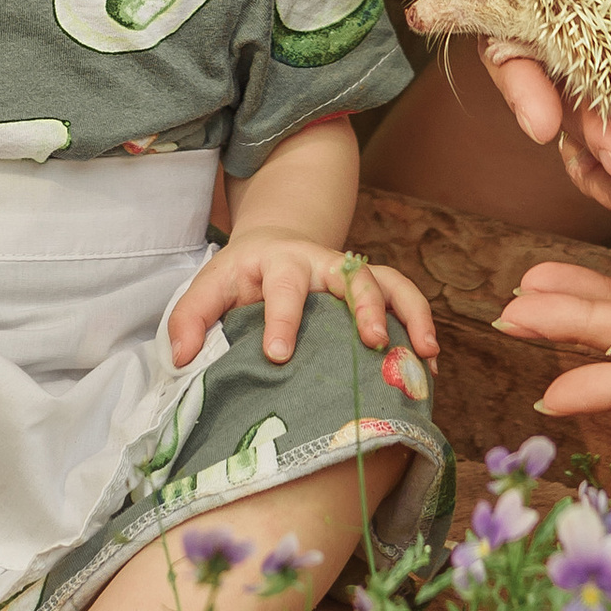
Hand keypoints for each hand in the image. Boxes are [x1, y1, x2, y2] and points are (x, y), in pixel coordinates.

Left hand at [167, 229, 438, 371]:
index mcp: (279, 263)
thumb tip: (181, 358)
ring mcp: (352, 273)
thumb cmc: (241, 277)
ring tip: (423, 354)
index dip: (282, 319)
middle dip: (362, 306)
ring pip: (388, 282)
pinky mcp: (374, 286)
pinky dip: (421, 326)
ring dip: (408, 314)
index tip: (277, 354)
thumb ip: (191, 318)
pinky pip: (404, 298)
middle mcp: (322, 262)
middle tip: (371, 341)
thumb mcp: (209, 287)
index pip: (283, 287)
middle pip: (350, 274)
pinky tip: (430, 366)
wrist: (276, 244)